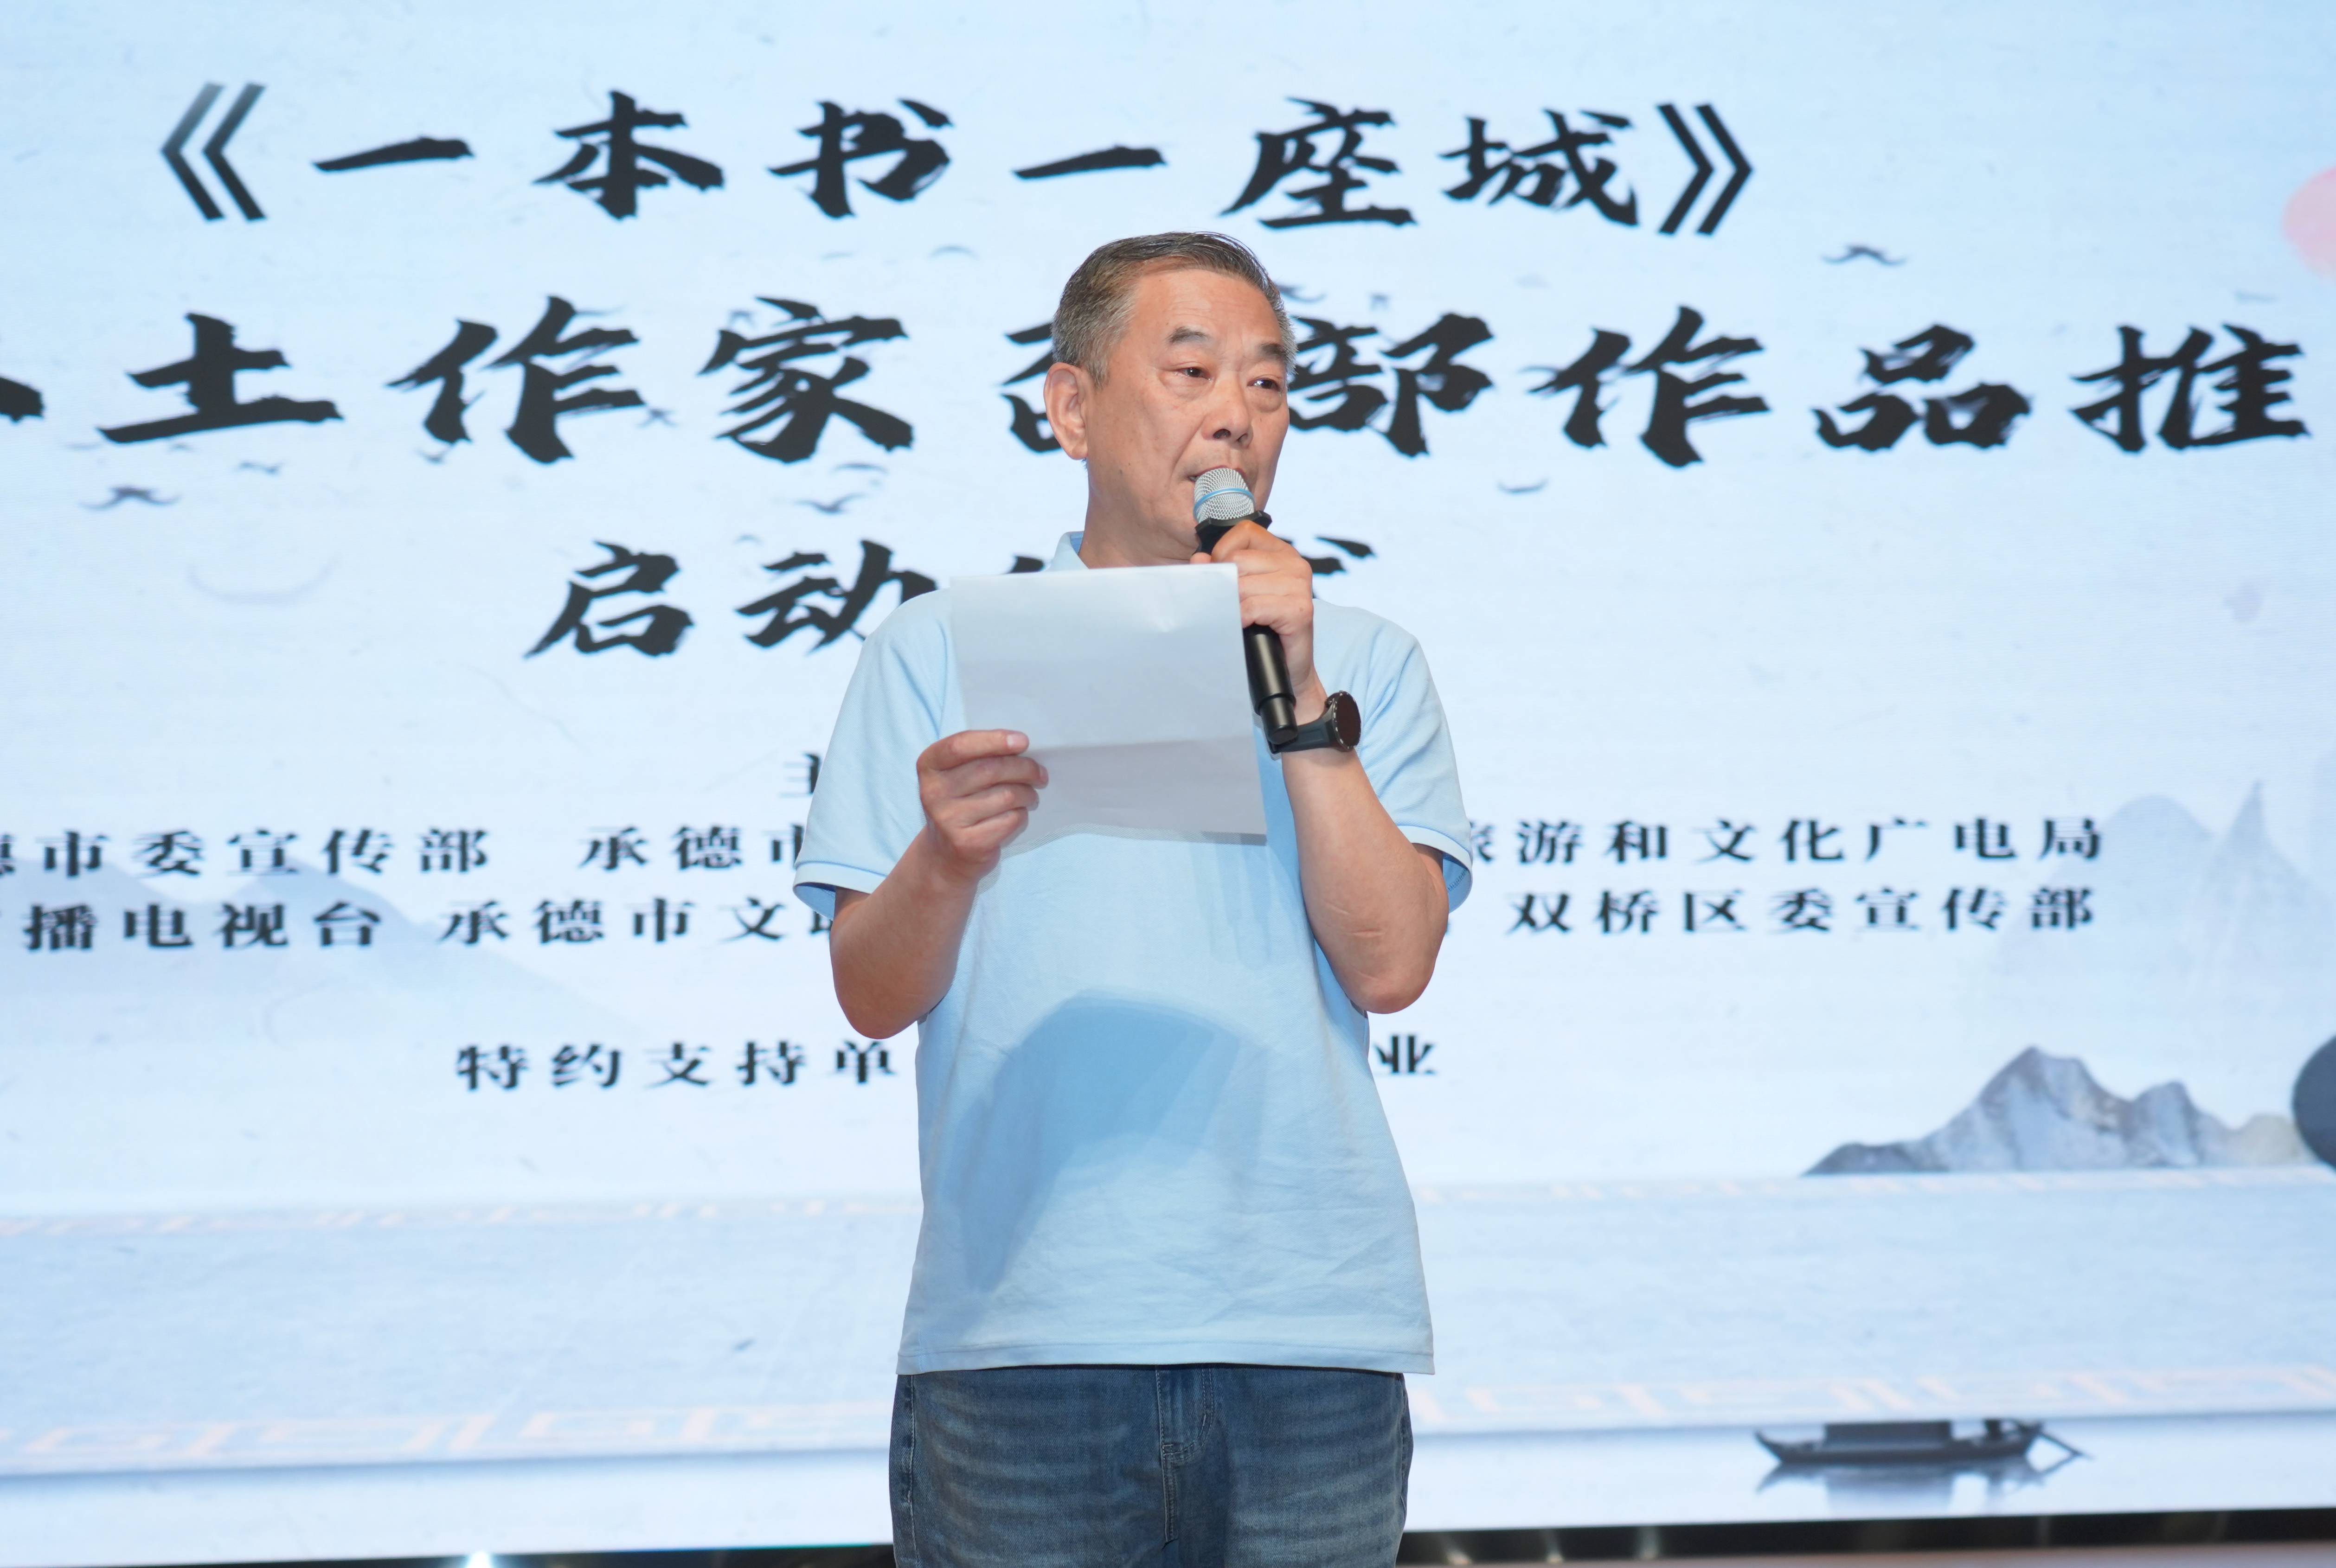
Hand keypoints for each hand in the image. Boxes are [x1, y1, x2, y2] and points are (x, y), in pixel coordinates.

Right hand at [917, 729, 1046, 881]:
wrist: (945, 854)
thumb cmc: (960, 803)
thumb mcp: (957, 775)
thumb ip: (979, 756)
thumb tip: (1021, 746)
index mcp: (929, 767)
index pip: (960, 746)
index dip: (994, 740)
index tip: (1023, 741)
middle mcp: (933, 792)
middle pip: (990, 769)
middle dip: (1024, 768)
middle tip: (1039, 773)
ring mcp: (949, 820)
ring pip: (1006, 795)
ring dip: (1027, 793)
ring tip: (1031, 795)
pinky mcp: (969, 843)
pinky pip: (1010, 819)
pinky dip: (1022, 814)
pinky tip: (1018, 814)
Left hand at [1192, 520, 1323, 720]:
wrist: (1286, 671)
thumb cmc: (1262, 631)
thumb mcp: (1239, 594)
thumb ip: (1220, 571)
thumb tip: (1198, 559)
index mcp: (1281, 552)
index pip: (1243, 532)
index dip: (1222, 554)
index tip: (1222, 580)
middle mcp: (1295, 564)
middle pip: (1238, 560)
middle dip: (1224, 585)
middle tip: (1229, 607)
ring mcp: (1300, 586)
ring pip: (1242, 584)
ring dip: (1232, 605)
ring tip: (1238, 620)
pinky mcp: (1300, 610)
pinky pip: (1253, 607)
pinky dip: (1240, 618)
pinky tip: (1243, 626)